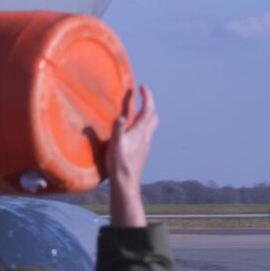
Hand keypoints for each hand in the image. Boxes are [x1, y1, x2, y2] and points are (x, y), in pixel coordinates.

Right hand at [105, 83, 157, 226]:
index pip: (148, 109)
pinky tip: (133, 132)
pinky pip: (146, 134)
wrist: (127, 184)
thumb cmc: (120, 165)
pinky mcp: (143, 152)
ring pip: (151, 125)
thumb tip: (120, 116)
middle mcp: (146, 136)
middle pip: (153, 116)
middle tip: (140, 99)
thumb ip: (118, 130)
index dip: (147, 96)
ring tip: (137, 112)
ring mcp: (146, 145)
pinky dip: (142, 126)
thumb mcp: (116, 146)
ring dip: (147, 116)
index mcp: (140, 132)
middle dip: (148, 105)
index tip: (142, 86)